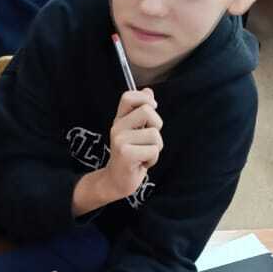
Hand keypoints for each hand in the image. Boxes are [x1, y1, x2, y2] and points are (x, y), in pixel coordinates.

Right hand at [102, 87, 162, 201]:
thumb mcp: (135, 131)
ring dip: (156, 148)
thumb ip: (141, 110)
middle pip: (147, 111)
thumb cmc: (130, 155)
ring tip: (144, 155)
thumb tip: (148, 90)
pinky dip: (152, 160)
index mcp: (120, 120)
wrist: (115, 181)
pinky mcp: (125, 154)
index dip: (144, 98)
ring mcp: (119, 140)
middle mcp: (117, 127)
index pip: (128, 97)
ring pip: (154, 134)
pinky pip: (153, 150)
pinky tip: (142, 164)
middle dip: (157, 125)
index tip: (152, 108)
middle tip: (148, 140)